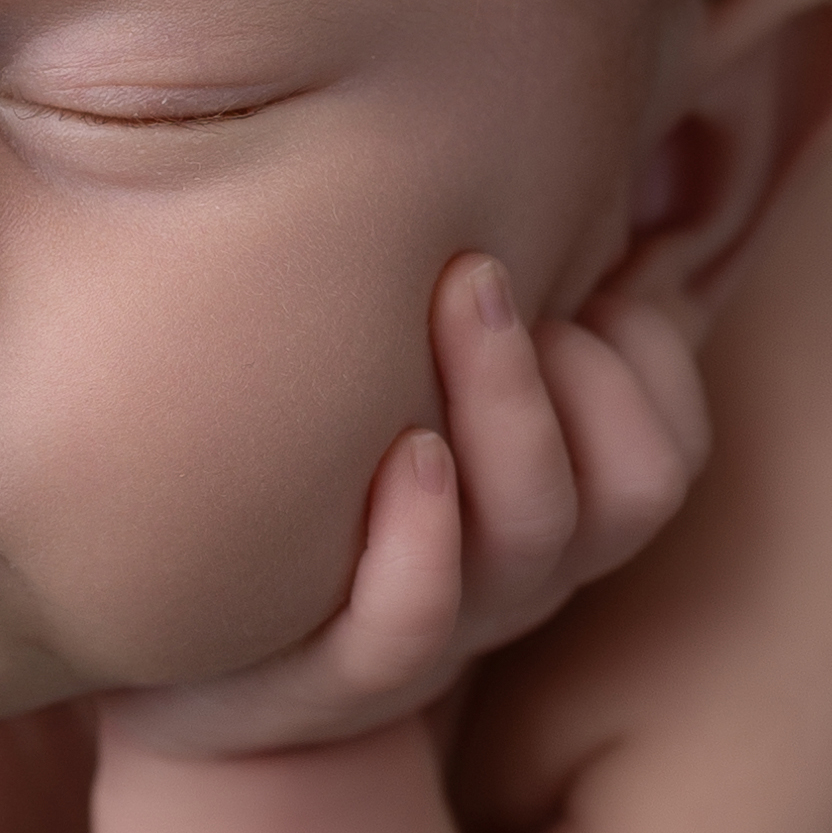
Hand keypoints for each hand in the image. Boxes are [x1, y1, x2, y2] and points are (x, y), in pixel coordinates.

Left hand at [98, 253, 711, 763]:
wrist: (162, 638)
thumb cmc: (295, 471)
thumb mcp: (394, 375)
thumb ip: (471, 295)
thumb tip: (532, 148)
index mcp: (547, 505)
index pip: (669, 444)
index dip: (651, 357)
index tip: (568, 277)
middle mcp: (512, 575)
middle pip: (632, 488)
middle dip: (580, 365)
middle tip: (480, 267)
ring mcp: (432, 634)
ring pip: (533, 543)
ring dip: (510, 412)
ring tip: (458, 299)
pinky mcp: (323, 684)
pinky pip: (407, 633)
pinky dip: (420, 543)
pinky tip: (403, 452)